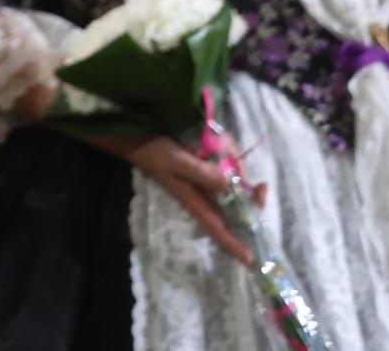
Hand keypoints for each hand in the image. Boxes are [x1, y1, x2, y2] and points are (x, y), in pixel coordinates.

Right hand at [16, 83, 259, 264]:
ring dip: (235, 165)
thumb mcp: (172, 158)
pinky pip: (221, 161)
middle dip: (249, 196)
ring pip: (230, 179)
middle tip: (261, 186)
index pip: (217, 226)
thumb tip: (231, 184)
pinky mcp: (197, 160)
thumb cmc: (146, 146)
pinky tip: (217, 138)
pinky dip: (225, 151)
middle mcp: (199, 190)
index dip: (234, 243)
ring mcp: (199, 175)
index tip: (253, 259)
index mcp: (192, 197)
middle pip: (231, 204)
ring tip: (225, 145)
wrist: (127, 129)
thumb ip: (200, 170)